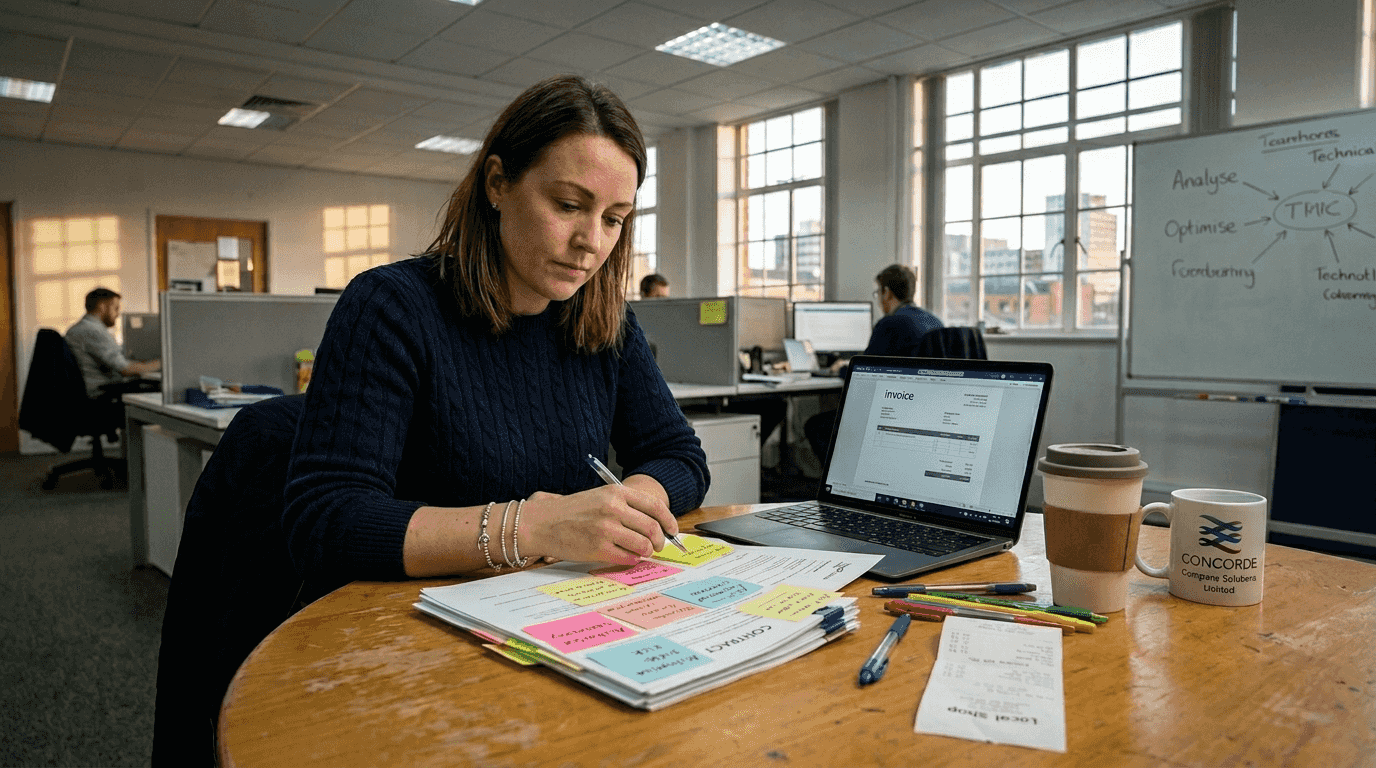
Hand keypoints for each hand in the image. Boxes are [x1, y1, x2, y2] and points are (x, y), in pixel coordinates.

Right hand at [519, 485, 678, 565]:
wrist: (543, 522)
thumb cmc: (572, 511)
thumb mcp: (600, 496)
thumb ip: (626, 506)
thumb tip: (654, 522)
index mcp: (616, 493)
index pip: (655, 506)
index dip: (669, 521)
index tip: (672, 530)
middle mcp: (613, 509)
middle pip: (652, 528)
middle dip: (660, 540)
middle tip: (658, 545)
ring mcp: (606, 529)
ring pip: (643, 545)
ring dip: (647, 551)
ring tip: (642, 552)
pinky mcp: (598, 548)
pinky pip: (627, 558)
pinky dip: (632, 559)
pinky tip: (628, 557)